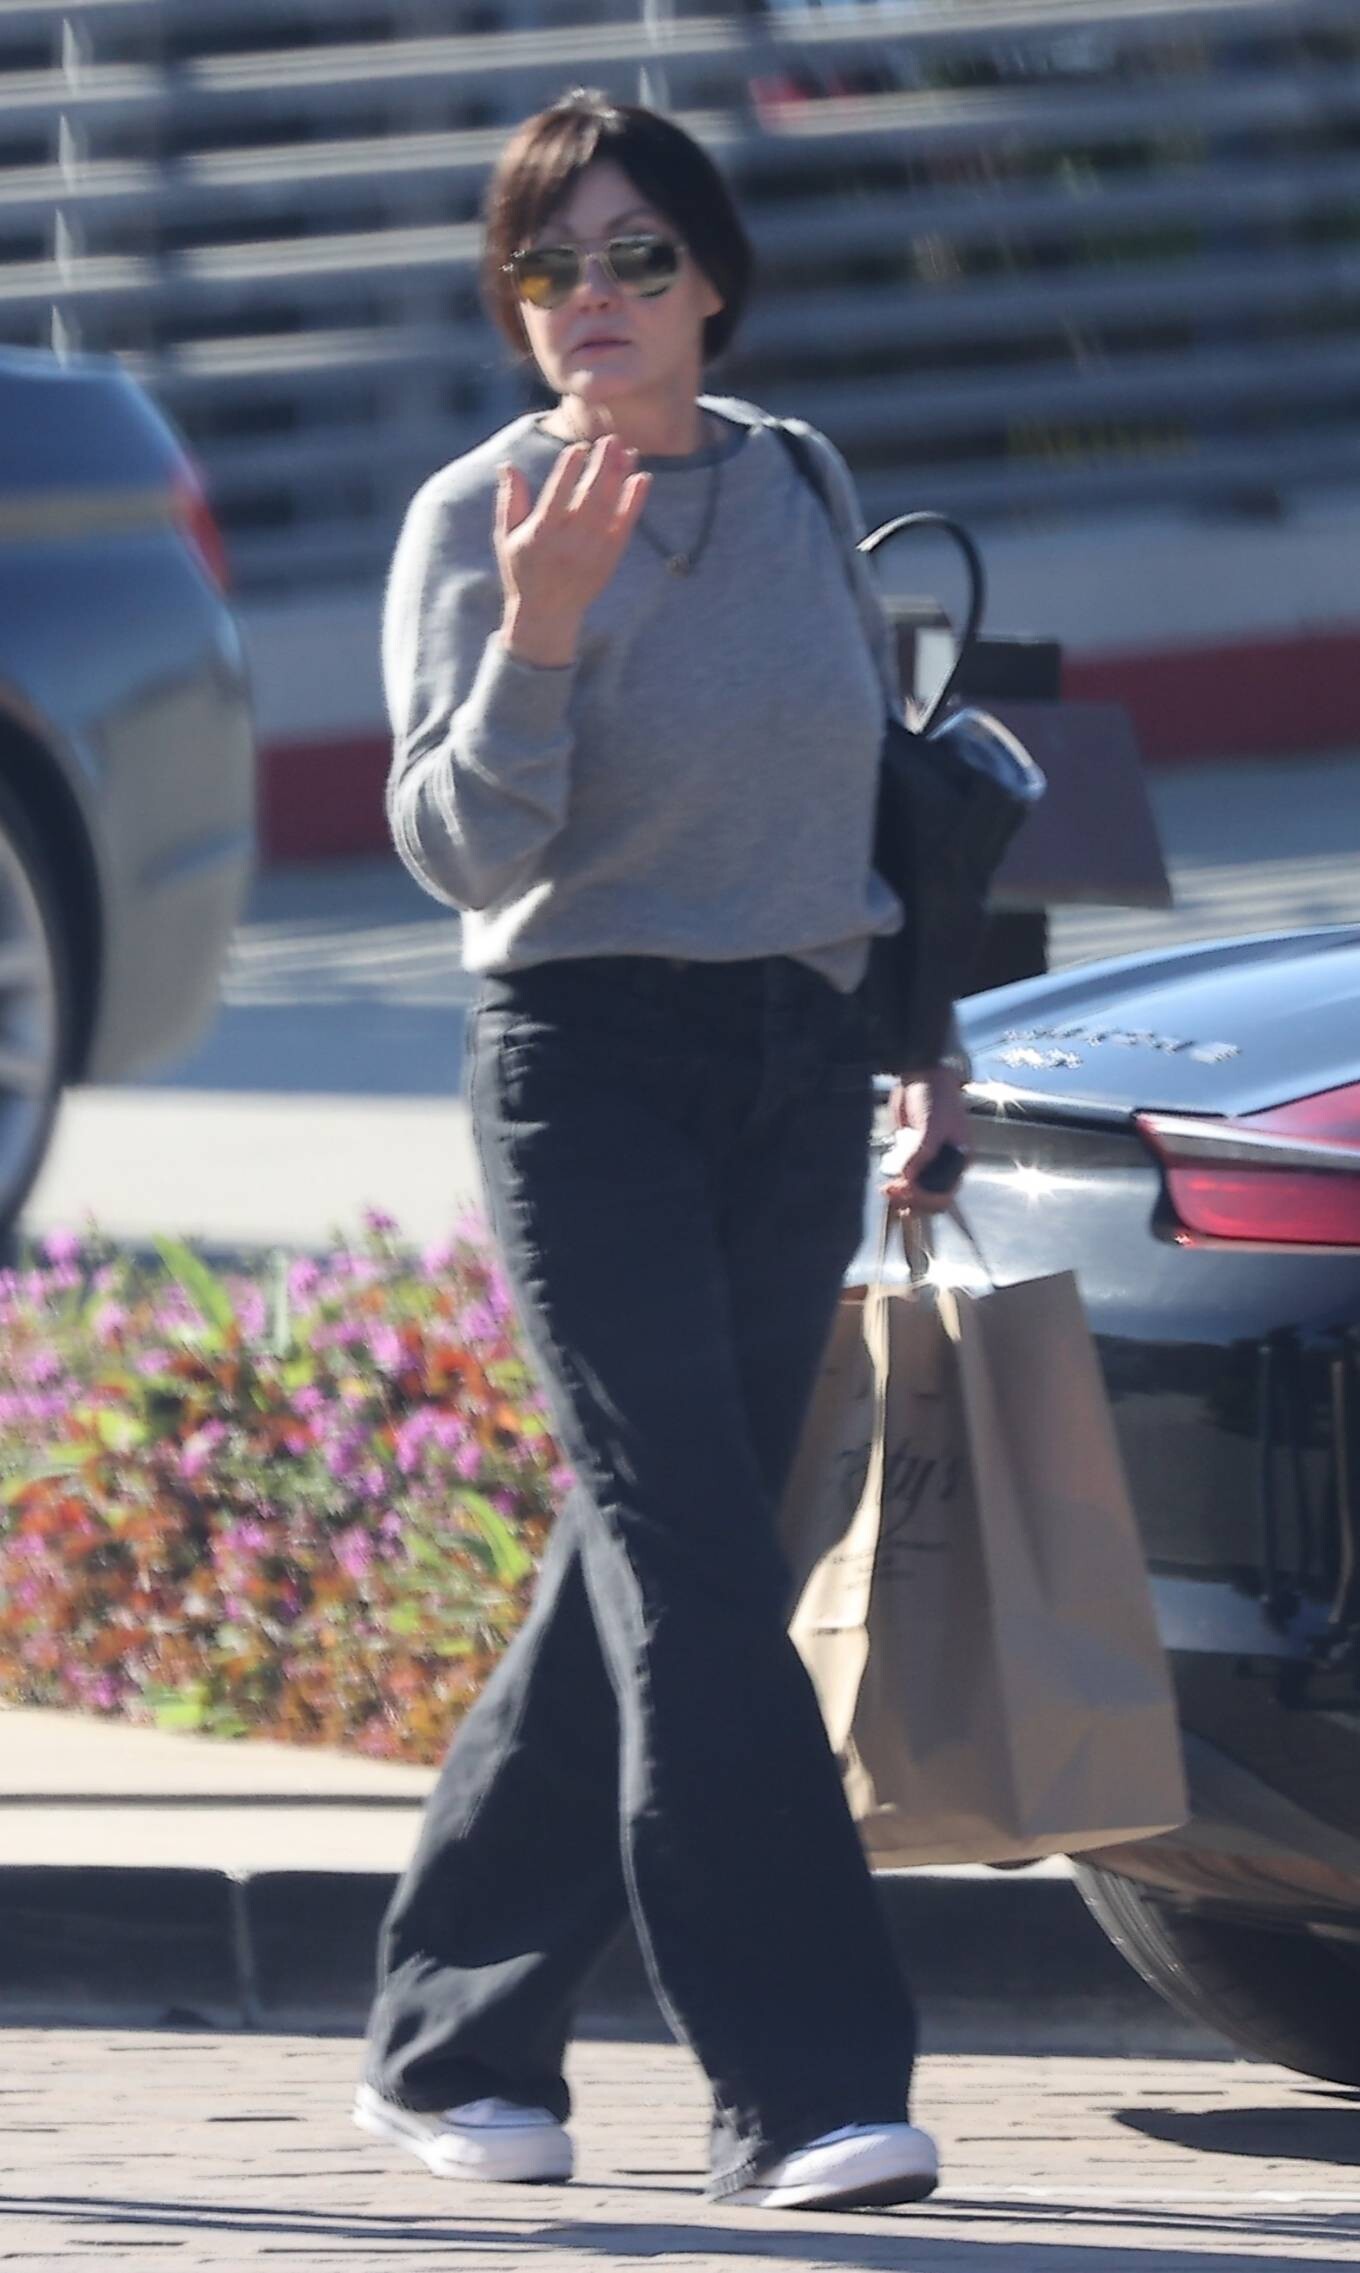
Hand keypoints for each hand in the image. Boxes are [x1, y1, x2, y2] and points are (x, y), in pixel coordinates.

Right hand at [496, 435, 651, 661]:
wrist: (547, 615)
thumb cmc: (523, 571)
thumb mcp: (507, 537)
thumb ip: (510, 501)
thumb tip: (507, 465)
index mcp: (540, 535)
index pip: (556, 495)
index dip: (568, 470)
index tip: (578, 448)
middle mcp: (567, 544)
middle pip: (589, 497)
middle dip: (601, 466)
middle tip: (610, 439)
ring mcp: (591, 553)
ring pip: (609, 508)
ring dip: (620, 477)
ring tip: (627, 451)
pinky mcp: (608, 560)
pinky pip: (625, 526)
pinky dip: (634, 502)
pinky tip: (642, 478)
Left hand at [881, 1067, 970, 1216]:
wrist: (920, 1074)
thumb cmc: (935, 1096)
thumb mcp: (932, 1124)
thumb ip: (921, 1151)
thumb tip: (907, 1176)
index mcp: (959, 1158)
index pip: (946, 1192)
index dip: (926, 1197)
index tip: (907, 1192)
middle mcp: (946, 1162)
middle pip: (931, 1195)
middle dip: (912, 1199)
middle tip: (893, 1194)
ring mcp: (928, 1158)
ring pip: (917, 1188)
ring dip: (902, 1193)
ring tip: (888, 1190)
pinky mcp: (912, 1152)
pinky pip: (906, 1176)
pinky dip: (897, 1181)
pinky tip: (887, 1181)